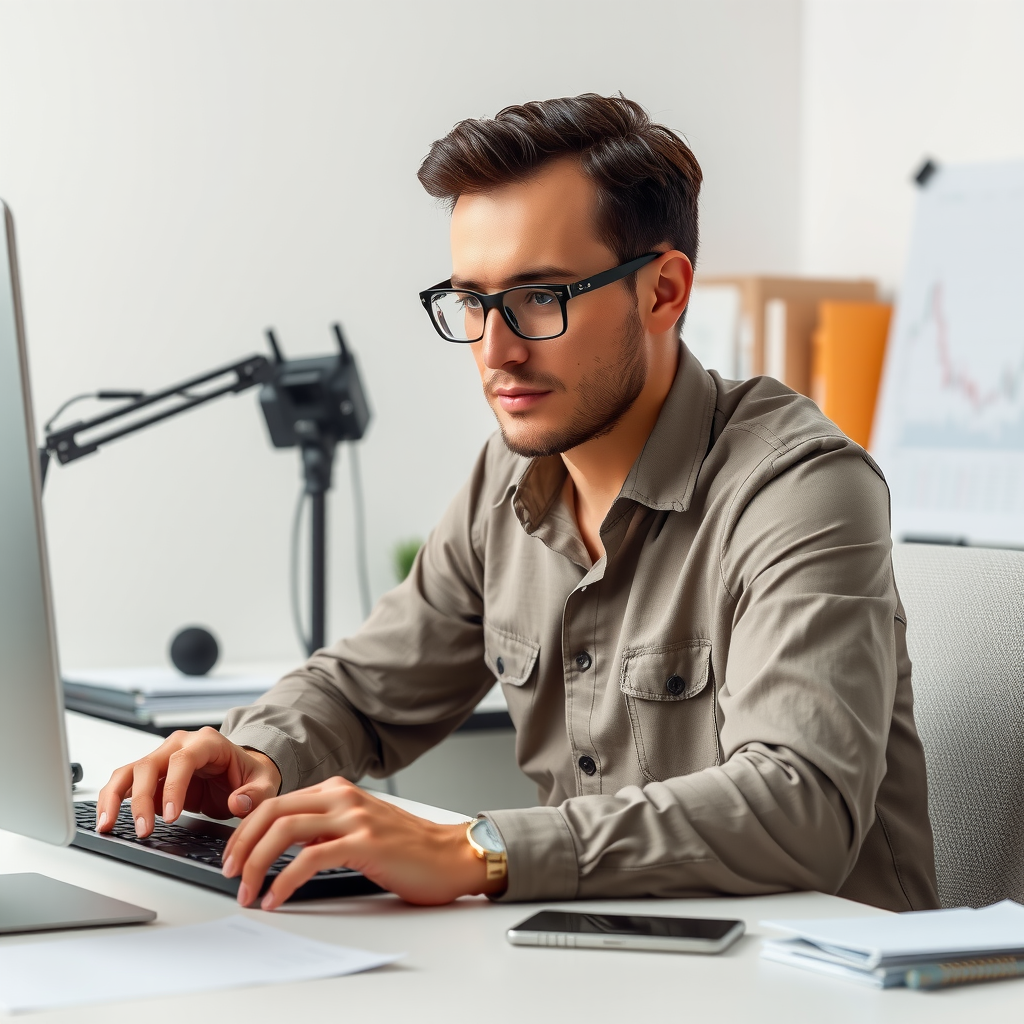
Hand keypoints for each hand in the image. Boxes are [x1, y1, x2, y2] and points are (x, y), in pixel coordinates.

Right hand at [95, 727, 281, 836]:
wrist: (241, 771)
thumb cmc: (249, 773)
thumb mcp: (264, 782)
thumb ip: (256, 793)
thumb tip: (238, 803)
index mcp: (207, 742)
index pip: (183, 759)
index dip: (173, 786)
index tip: (170, 816)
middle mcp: (180, 744)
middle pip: (150, 764)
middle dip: (143, 799)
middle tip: (145, 830)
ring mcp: (162, 757)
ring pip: (129, 771)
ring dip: (116, 798)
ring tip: (109, 825)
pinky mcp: (152, 774)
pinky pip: (125, 782)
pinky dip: (112, 799)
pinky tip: (107, 820)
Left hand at [221, 776, 504, 909]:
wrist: (451, 855)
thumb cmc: (407, 847)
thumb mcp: (357, 827)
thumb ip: (324, 826)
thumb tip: (282, 844)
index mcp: (337, 790)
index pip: (275, 802)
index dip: (245, 830)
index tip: (232, 856)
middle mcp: (342, 796)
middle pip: (272, 811)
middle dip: (242, 844)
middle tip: (229, 873)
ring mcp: (354, 817)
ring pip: (285, 830)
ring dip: (256, 863)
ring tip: (247, 889)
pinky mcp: (364, 842)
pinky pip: (310, 858)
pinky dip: (285, 881)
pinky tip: (276, 897)